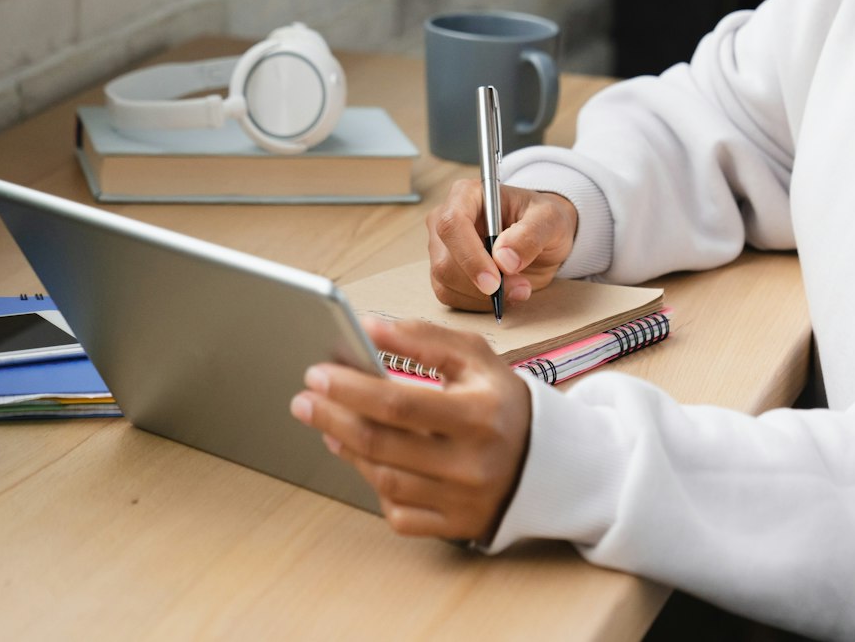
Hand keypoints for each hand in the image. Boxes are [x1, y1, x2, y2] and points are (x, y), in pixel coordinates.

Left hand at [290, 315, 531, 541]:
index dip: (351, 389)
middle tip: (305, 399)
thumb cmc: (501, 401)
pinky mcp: (455, 526)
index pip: (399, 404)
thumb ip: (423, 338)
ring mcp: (462, 500)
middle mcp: (472, 463)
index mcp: (480, 415)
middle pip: (382, 444)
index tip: (318, 373)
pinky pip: (398, 512)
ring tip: (329, 425)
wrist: (548, 459)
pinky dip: (375, 484)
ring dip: (347, 449)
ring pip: (384, 479)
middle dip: (333, 417)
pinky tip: (365, 459)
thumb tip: (368, 328)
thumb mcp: (475, 358)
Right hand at [427, 179, 577, 310]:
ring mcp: (442, 249)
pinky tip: (503, 293)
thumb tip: (503, 260)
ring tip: (519, 286)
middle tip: (521, 286)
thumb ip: (530, 235)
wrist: (542, 238)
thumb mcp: (550, 220)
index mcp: (466, 195)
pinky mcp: (444, 273)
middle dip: (482, 284)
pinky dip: (479, 303)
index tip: (495, 281)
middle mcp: (446, 220)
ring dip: (484, 297)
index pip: (452, 224)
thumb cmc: (542, 220)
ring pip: (446, 283)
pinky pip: (451, 297)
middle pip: (445, 261)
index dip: (470, 256)